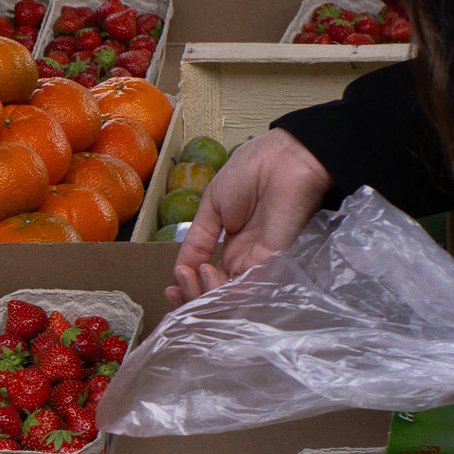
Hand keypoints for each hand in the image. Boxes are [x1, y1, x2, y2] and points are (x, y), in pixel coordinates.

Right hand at [166, 128, 333, 305]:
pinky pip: (249, 286)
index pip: (209, 276)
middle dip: (192, 296)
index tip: (171, 288)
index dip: (188, 285)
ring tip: (193, 276)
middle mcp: (244, 257)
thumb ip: (198, 242)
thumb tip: (181, 270)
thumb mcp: (211, 207)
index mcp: (231, 245)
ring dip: (205, 293)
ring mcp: (258, 259)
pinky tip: (207, 275)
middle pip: (217, 290)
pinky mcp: (272, 258)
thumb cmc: (249, 172)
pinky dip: (225, 290)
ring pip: (230, 293)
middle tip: (176, 289)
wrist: (282, 157)